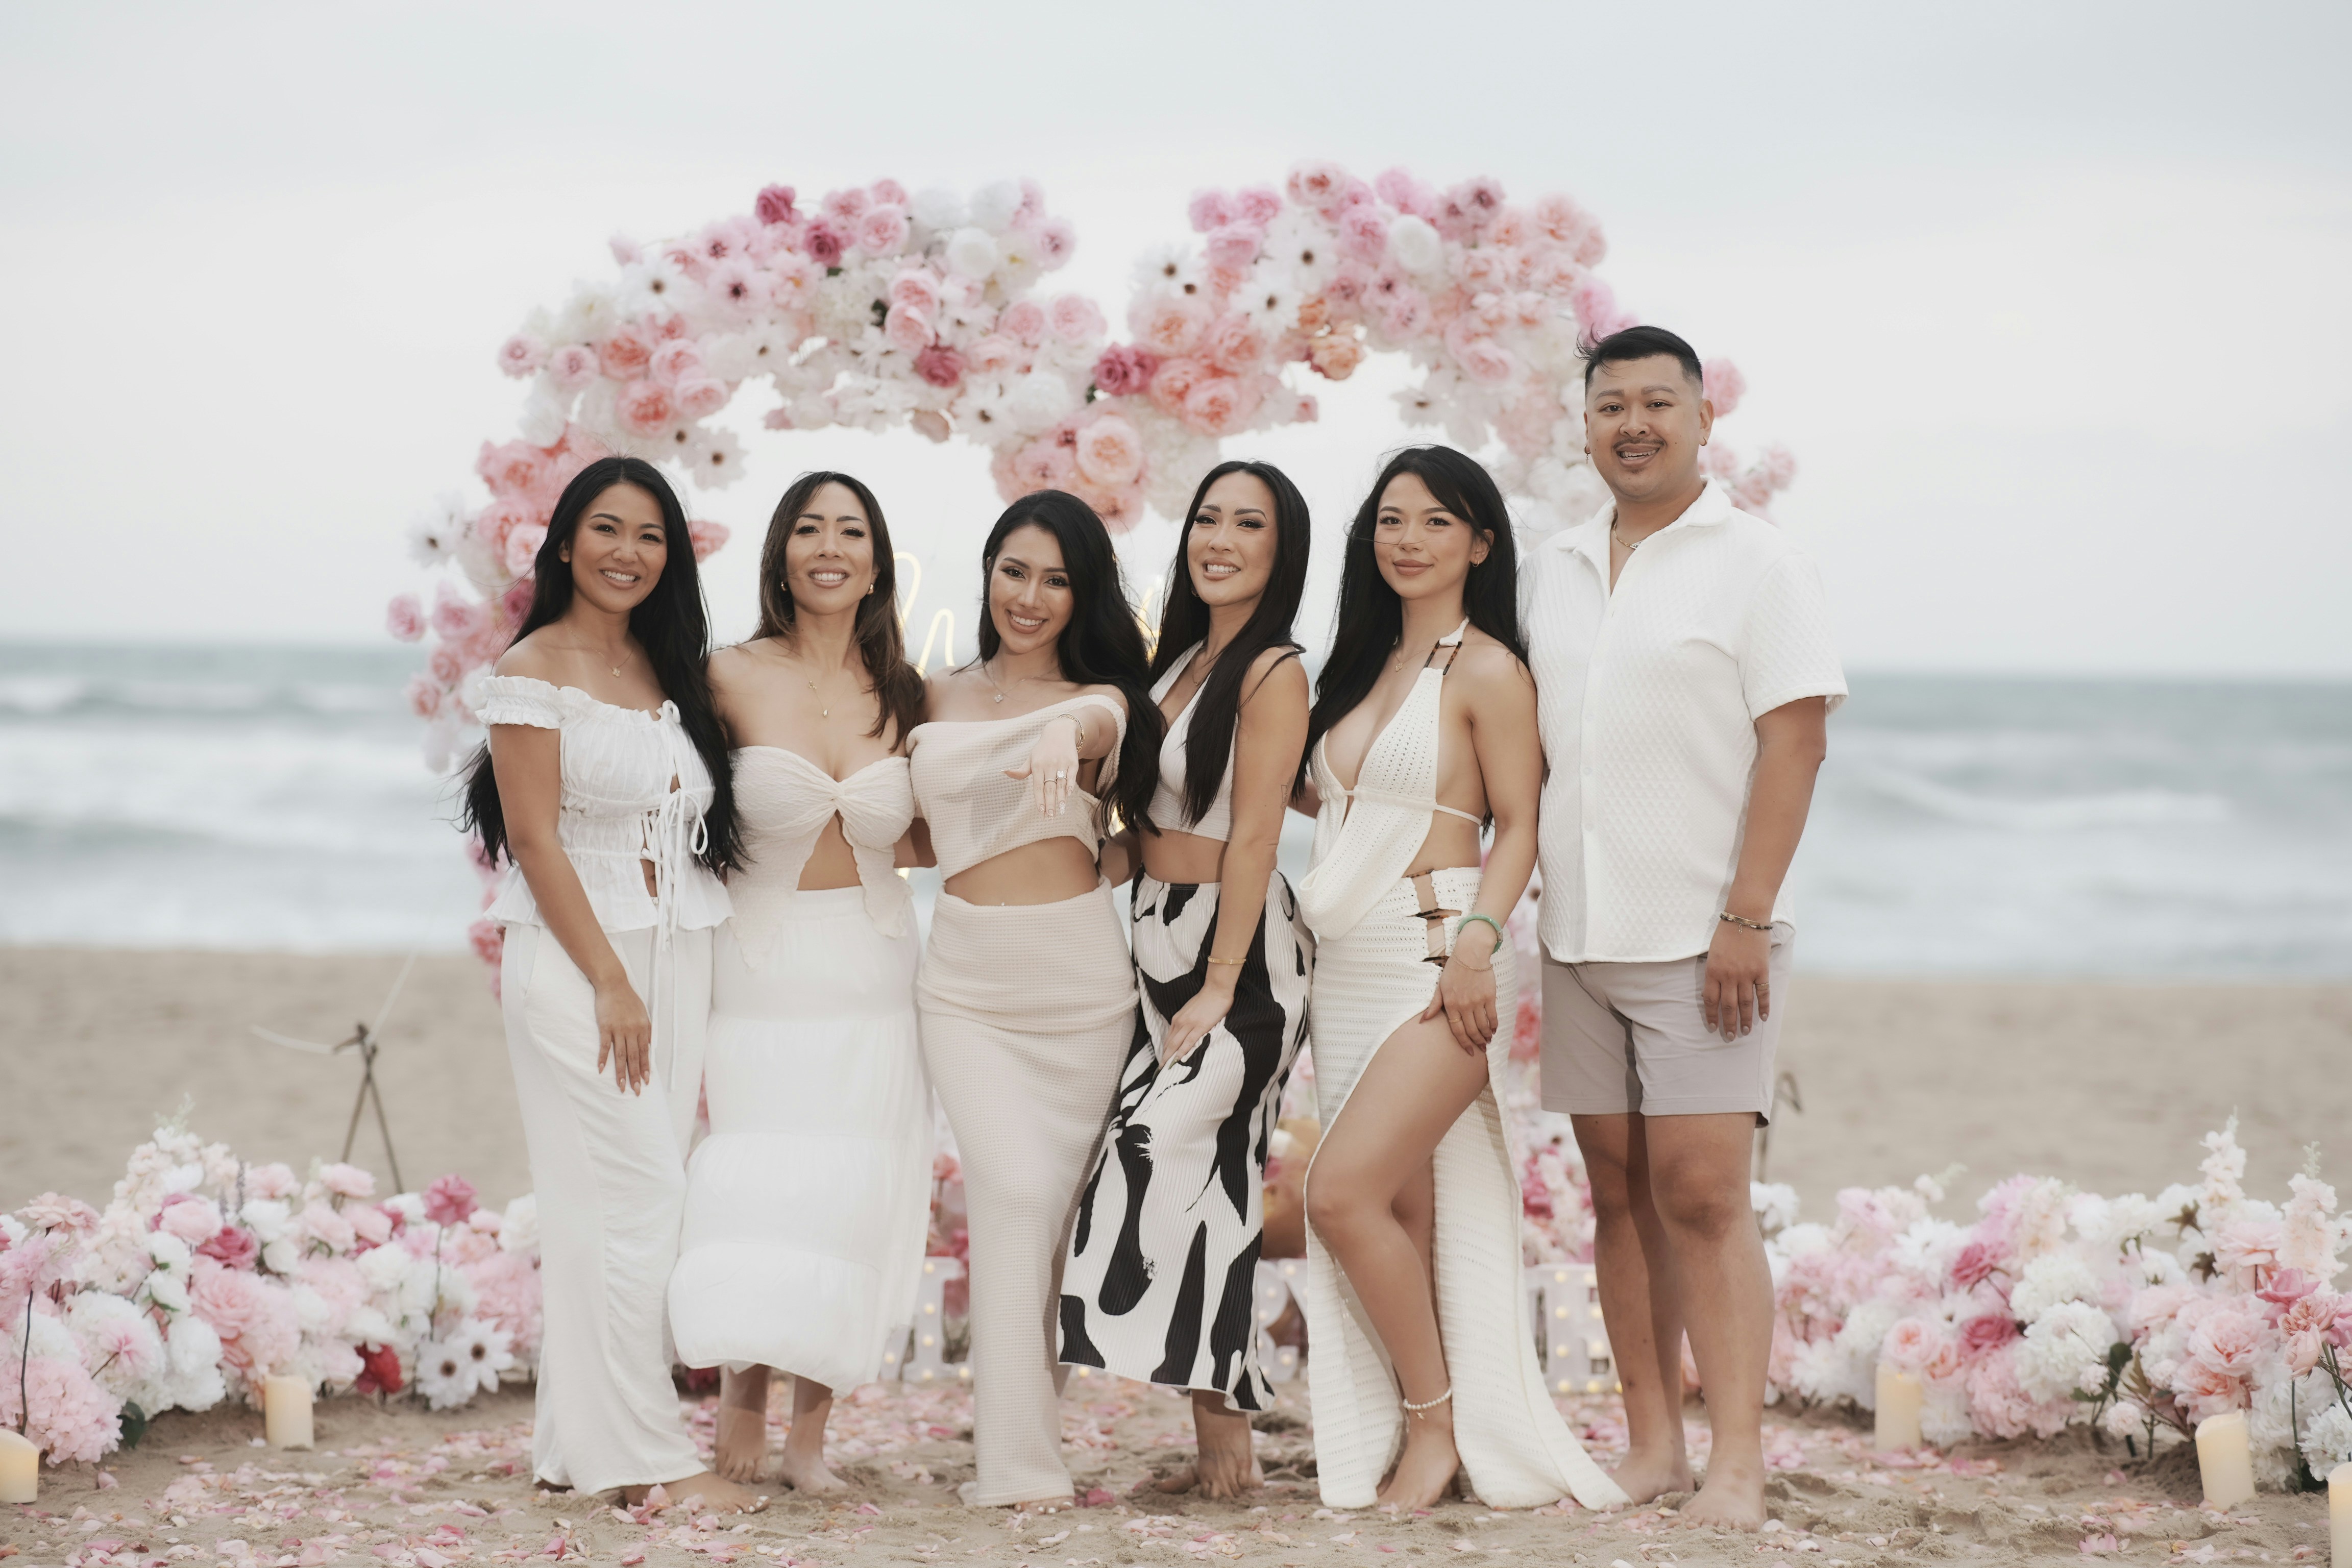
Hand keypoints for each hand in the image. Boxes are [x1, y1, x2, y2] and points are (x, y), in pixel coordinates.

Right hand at [594, 978, 653, 1093]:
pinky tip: (601, 1070)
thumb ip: (646, 1030)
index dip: (645, 1068)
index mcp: (643, 1028)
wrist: (614, 984)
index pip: (645, 1053)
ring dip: (620, 1072)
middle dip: (635, 1076)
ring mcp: (618, 1029)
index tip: (646, 1081)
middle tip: (636, 1091)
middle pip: (634, 1057)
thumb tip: (649, 1046)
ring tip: (620, 1087)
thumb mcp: (643, 1013)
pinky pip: (604, 1046)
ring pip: (620, 1055)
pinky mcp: (605, 1026)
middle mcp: (632, 1031)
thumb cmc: (628, 999)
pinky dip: (602, 1058)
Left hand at [1003, 714, 1082, 817]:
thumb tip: (1003, 771)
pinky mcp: (1073, 762)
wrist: (1059, 732)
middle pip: (1049, 788)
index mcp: (1037, 765)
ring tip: (1060, 811)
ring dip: (1061, 799)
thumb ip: (1020, 771)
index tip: (1040, 811)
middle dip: (1050, 803)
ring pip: (1061, 784)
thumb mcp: (1031, 759)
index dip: (1039, 799)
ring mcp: (1062, 763)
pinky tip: (1068, 796)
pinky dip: (1070, 787)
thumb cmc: (1043, 750)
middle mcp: (1049, 765)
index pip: (1038, 786)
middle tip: (1050, 817)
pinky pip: (1071, 777)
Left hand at [1161, 972, 1235, 1067]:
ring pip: (1176, 1044)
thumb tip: (1185, 1031)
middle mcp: (1180, 1022)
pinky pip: (1189, 1041)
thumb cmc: (1206, 1000)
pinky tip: (1179, 1059)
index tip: (1162, 1060)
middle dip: (1164, 1057)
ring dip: (1170, 1057)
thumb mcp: (1191, 1010)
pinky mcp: (1200, 1026)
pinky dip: (1183, 1051)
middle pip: (1169, 1043)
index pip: (1168, 1038)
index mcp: (1177, 1018)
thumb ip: (1186, 1021)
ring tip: (1167, 1068)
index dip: (1165, 1050)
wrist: (1216, 990)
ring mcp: (1189, 1024)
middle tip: (1161, 1069)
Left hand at [1421, 928, 1499, 1054]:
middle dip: (1477, 1042)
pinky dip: (1494, 1025)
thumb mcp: (1440, 987)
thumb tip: (1423, 1020)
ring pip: (1483, 1025)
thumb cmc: (1453, 970)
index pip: (1457, 1030)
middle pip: (1471, 1030)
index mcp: (1451, 1005)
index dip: (1464, 1043)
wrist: (1470, 955)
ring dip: (1486, 1036)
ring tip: (1488, 1041)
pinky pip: (1492, 1015)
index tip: (1469, 1051)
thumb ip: (1434, 1004)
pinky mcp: (1489, 996)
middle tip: (1481, 1049)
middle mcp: (1464, 1005)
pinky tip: (1494, 1030)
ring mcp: (1477, 1001)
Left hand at [1702, 920, 1770, 1040]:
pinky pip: (1763, 993)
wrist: (1745, 917)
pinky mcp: (1761, 971)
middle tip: (1730, 1037)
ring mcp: (1746, 975)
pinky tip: (1764, 1017)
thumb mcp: (1712, 953)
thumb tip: (1716, 992)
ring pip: (1746, 1004)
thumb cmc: (1725, 933)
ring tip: (1745, 1032)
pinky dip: (1764, 1006)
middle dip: (1728, 1023)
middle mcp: (1729, 976)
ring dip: (1745, 1020)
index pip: (1710, 1000)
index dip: (1711, 1015)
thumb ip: (1713, 972)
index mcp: (1713, 972)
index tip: (1713, 1027)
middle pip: (1728, 1006)